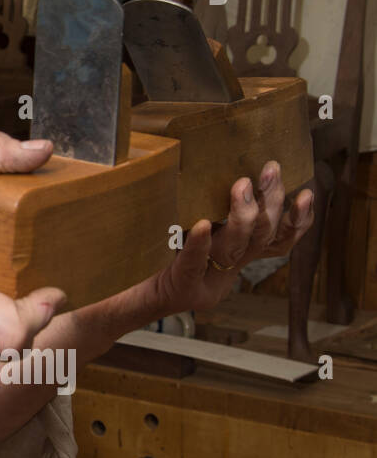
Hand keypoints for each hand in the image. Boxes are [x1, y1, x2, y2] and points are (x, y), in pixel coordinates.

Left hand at [148, 160, 313, 315]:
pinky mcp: (184, 282)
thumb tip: (230, 165)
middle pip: (261, 235)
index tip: (307, 193)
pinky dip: (200, 244)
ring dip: (242, 215)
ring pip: (235, 246)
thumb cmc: (176, 254)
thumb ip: (217, 205)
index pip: (280, 238)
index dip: (298, 220)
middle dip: (270, 201)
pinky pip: (194, 261)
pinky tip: (202, 225)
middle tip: (271, 169)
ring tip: (242, 185)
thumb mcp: (201, 229)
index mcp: (242, 250)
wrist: (149, 292)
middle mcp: (232, 262)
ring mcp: (209, 275)